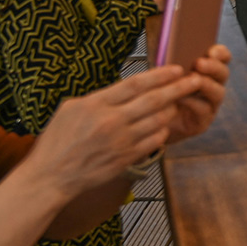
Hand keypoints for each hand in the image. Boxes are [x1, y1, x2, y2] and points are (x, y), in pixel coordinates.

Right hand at [18, 67, 201, 197]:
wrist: (51, 176)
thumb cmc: (57, 141)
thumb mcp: (70, 109)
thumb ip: (99, 97)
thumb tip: (123, 89)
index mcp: (96, 104)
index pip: (135, 84)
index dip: (159, 75)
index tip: (177, 69)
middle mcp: (111, 121)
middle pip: (153, 100)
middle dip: (178, 89)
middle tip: (195, 81)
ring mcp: (121, 141)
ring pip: (158, 121)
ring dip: (172, 110)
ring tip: (178, 103)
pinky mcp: (126, 158)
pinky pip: (154, 142)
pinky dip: (162, 132)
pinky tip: (164, 126)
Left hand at [165, 45, 231, 142]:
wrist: (151, 122)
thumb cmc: (158, 93)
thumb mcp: (163, 71)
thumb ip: (170, 57)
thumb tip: (166, 38)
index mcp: (206, 70)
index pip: (222, 57)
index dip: (220, 53)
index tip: (211, 51)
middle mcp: (213, 86)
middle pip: (223, 73)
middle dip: (213, 67)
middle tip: (199, 63)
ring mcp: (210, 105)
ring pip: (218, 92)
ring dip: (206, 84)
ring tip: (191, 78)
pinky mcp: (202, 121)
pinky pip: (203, 110)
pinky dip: (192, 101)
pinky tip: (180, 96)